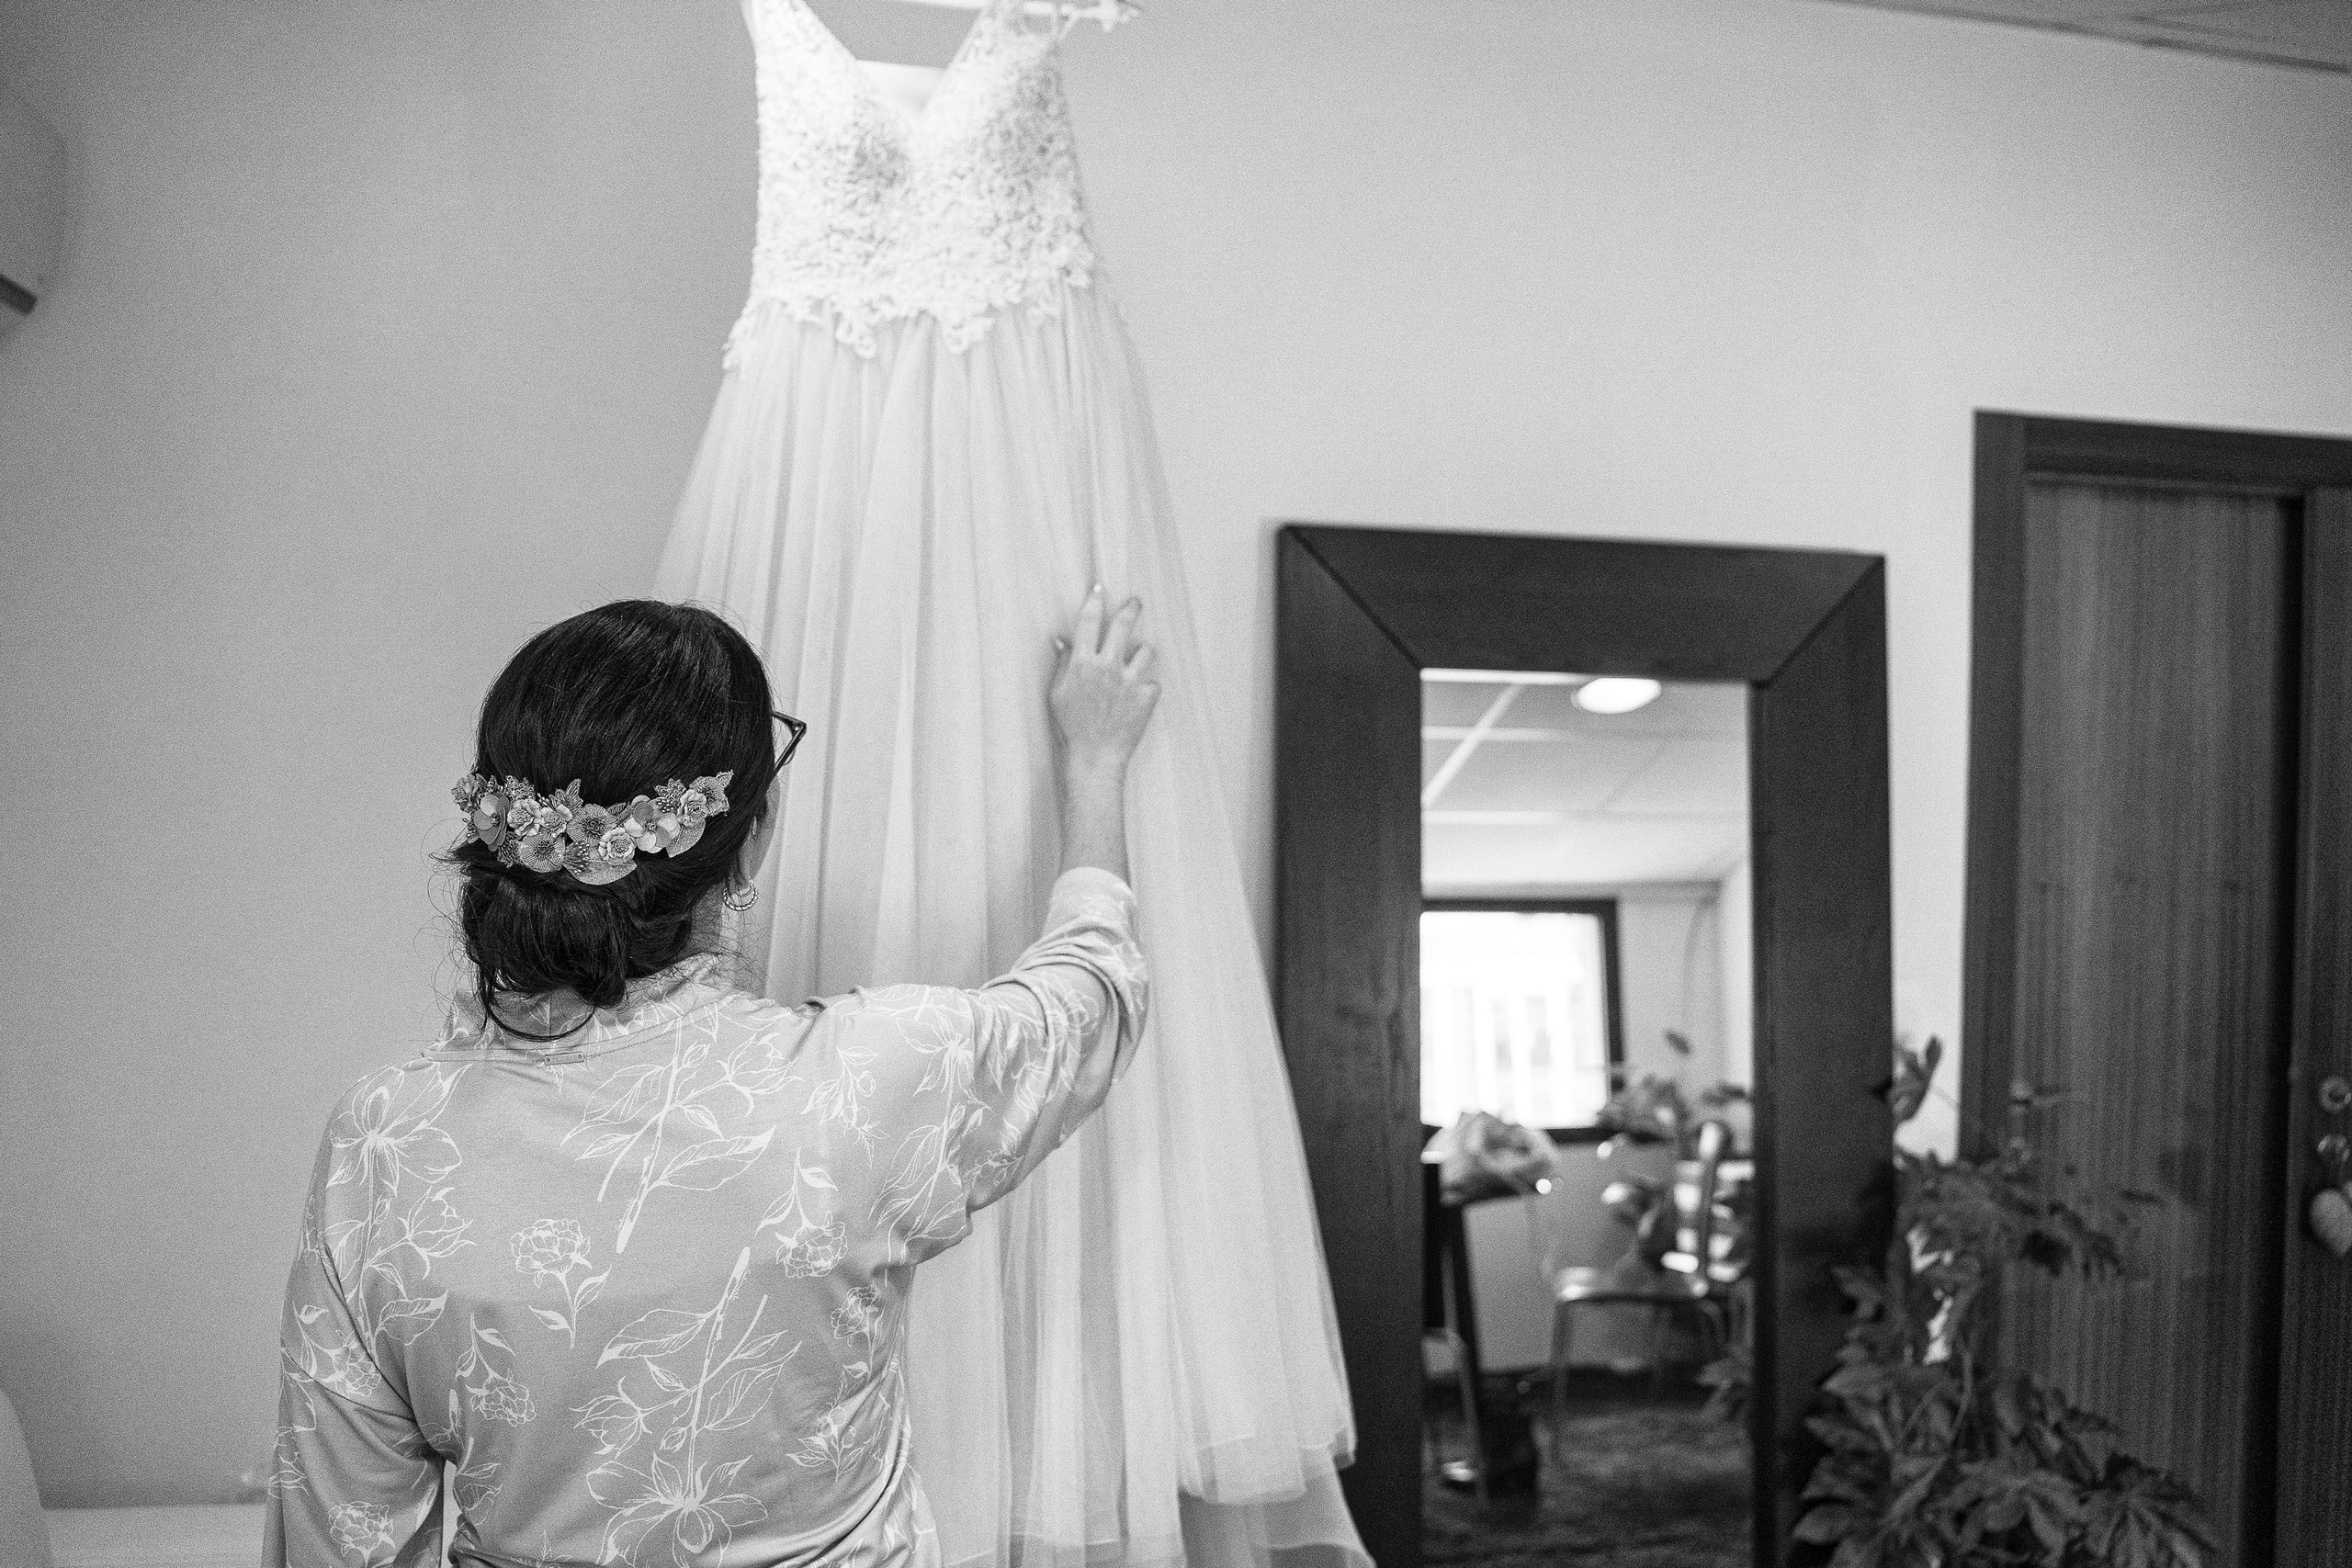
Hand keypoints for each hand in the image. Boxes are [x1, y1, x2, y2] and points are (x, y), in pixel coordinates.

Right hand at [1050, 586, 1159, 783]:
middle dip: (1131, 608)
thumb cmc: (1071, 728)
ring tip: (1139, 659)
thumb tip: (1062, 640)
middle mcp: (1108, 667)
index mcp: (1082, 663)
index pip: (1088, 621)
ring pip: (1146, 650)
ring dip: (1143, 653)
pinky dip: (1146, 689)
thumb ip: (1063, 664)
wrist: (1095, 758)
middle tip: (1135, 602)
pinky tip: (1138, 699)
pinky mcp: (1147, 697)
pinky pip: (1153, 683)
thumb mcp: (1058, 694)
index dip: (1094, 600)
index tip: (1099, 588)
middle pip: (1123, 625)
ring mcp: (1130, 681)